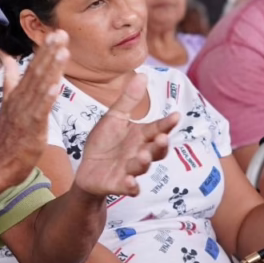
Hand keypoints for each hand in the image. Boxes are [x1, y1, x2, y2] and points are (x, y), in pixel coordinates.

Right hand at [0, 32, 69, 187]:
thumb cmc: (5, 139)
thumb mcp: (8, 105)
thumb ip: (10, 81)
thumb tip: (8, 59)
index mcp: (17, 95)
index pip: (32, 68)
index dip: (45, 51)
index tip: (56, 33)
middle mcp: (20, 100)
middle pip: (36, 72)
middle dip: (50, 52)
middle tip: (62, 33)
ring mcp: (24, 113)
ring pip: (39, 87)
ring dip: (51, 69)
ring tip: (62, 50)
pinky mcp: (29, 129)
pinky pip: (39, 111)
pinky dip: (46, 98)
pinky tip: (54, 86)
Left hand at [73, 74, 177, 196]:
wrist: (87, 169)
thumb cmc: (104, 143)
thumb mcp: (114, 118)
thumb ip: (128, 100)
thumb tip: (142, 74)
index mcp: (140, 136)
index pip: (157, 128)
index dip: (167, 124)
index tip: (176, 116)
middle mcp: (140, 153)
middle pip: (156, 150)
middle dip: (160, 145)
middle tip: (162, 137)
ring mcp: (131, 170)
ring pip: (143, 168)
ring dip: (144, 163)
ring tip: (143, 156)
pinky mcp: (119, 185)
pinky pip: (130, 188)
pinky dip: (131, 187)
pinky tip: (130, 182)